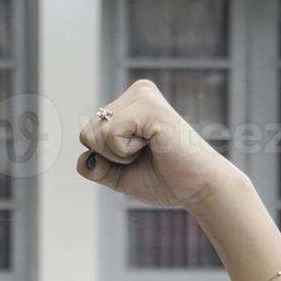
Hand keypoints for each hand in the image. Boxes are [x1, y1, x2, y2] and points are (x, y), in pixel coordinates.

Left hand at [76, 79, 245, 210]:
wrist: (199, 188)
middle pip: (87, 132)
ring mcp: (143, 96)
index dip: (106, 157)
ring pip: (95, 133)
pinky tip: (154, 146)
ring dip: (119, 155)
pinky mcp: (149, 107)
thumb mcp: (120, 175)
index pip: (88, 133)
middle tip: (146, 155)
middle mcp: (137, 92)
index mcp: (131, 102)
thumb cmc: (166, 180)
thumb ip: (96, 167)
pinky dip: (125, 153)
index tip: (140, 157)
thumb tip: (81, 160)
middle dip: (110, 156)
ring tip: (151, 150)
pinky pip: (110, 136)